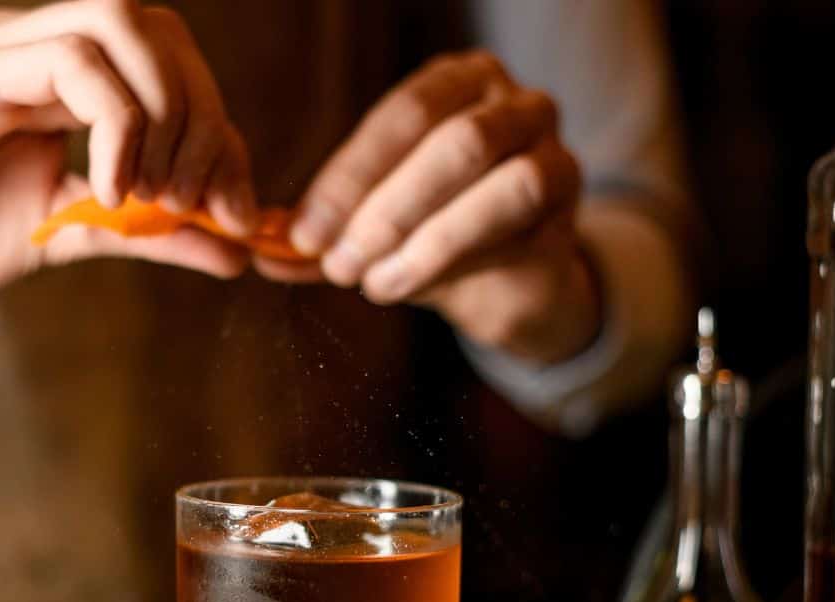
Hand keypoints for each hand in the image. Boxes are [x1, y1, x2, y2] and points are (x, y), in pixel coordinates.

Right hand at [0, 0, 257, 316]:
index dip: (220, 130)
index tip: (231, 211)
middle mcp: (31, 48)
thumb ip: (148, 233)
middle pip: (158, 28)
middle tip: (201, 202)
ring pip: (122, 24)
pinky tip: (111, 188)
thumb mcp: (66, 236)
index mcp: (57, 78)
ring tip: (154, 197)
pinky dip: (116, 125)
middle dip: (205, 115)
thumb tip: (237, 249)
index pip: (169, 62)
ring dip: (165, 115)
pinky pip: (69, 63)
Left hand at [256, 51, 599, 364]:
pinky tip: (410, 285)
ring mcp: (553, 149)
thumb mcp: (372, 227)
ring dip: (423, 237)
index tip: (304, 232)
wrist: (511, 281)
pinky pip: (519, 225)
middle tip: (336, 262)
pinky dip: (456, 258)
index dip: (348, 176)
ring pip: (497, 180)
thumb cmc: (435, 234)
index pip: (402, 116)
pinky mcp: (572, 205)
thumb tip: (263, 253)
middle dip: (383, 207)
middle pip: (452, 141)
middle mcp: (515, 101)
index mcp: (458, 84)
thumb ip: (326, 232)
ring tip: (372, 282)